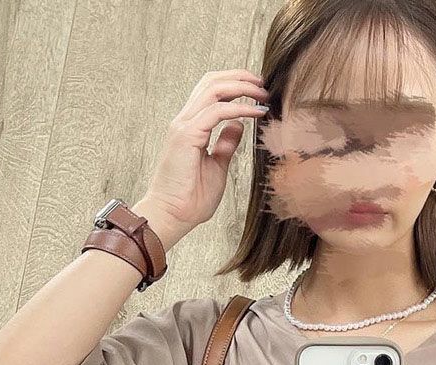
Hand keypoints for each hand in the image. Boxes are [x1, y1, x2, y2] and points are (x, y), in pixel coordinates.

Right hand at [138, 69, 270, 236]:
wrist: (172, 215)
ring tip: (262, 93)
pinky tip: (256, 112)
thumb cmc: (191, 199)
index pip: (211, 91)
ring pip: (213, 90)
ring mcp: (184, 126)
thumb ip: (226, 144)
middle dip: (239, 77)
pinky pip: (216, 112)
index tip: (258, 90)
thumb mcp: (217, 166)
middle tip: (263, 83)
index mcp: (191, 126)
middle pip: (211, 82)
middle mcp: (185, 121)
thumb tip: (238, 125)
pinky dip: (239, 108)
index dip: (234, 84)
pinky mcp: (186, 136)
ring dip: (241, 87)